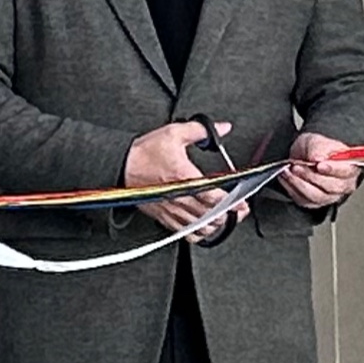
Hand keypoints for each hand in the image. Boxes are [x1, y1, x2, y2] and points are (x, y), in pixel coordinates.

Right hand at [123, 119, 243, 238]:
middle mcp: (178, 196)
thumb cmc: (144, 152)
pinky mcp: (163, 216)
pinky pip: (183, 232)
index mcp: (183, 176)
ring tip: (224, 220)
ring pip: (199, 226)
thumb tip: (223, 128)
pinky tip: (203, 229)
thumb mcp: (173, 133)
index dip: (232, 202)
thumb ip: (201, 131)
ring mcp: (171, 209)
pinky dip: (197, 234)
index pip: (214, 196)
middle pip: (210, 214)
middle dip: (228, 215)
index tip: (242, 204)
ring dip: (215, 225)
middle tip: (239, 212)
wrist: (121, 165)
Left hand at [280, 131, 363, 210]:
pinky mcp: (315, 203)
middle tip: (297, 166)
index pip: (346, 171)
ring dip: (299, 183)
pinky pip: (304, 200)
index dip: (333, 169)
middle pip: (331, 186)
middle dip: (311, 176)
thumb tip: (318, 157)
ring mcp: (330, 195)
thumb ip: (319, 148)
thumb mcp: (316, 140)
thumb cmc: (316, 148)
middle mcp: (344, 184)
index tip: (319, 165)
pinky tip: (286, 178)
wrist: (305, 156)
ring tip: (288, 171)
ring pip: (317, 196)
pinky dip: (292, 189)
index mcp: (350, 166)